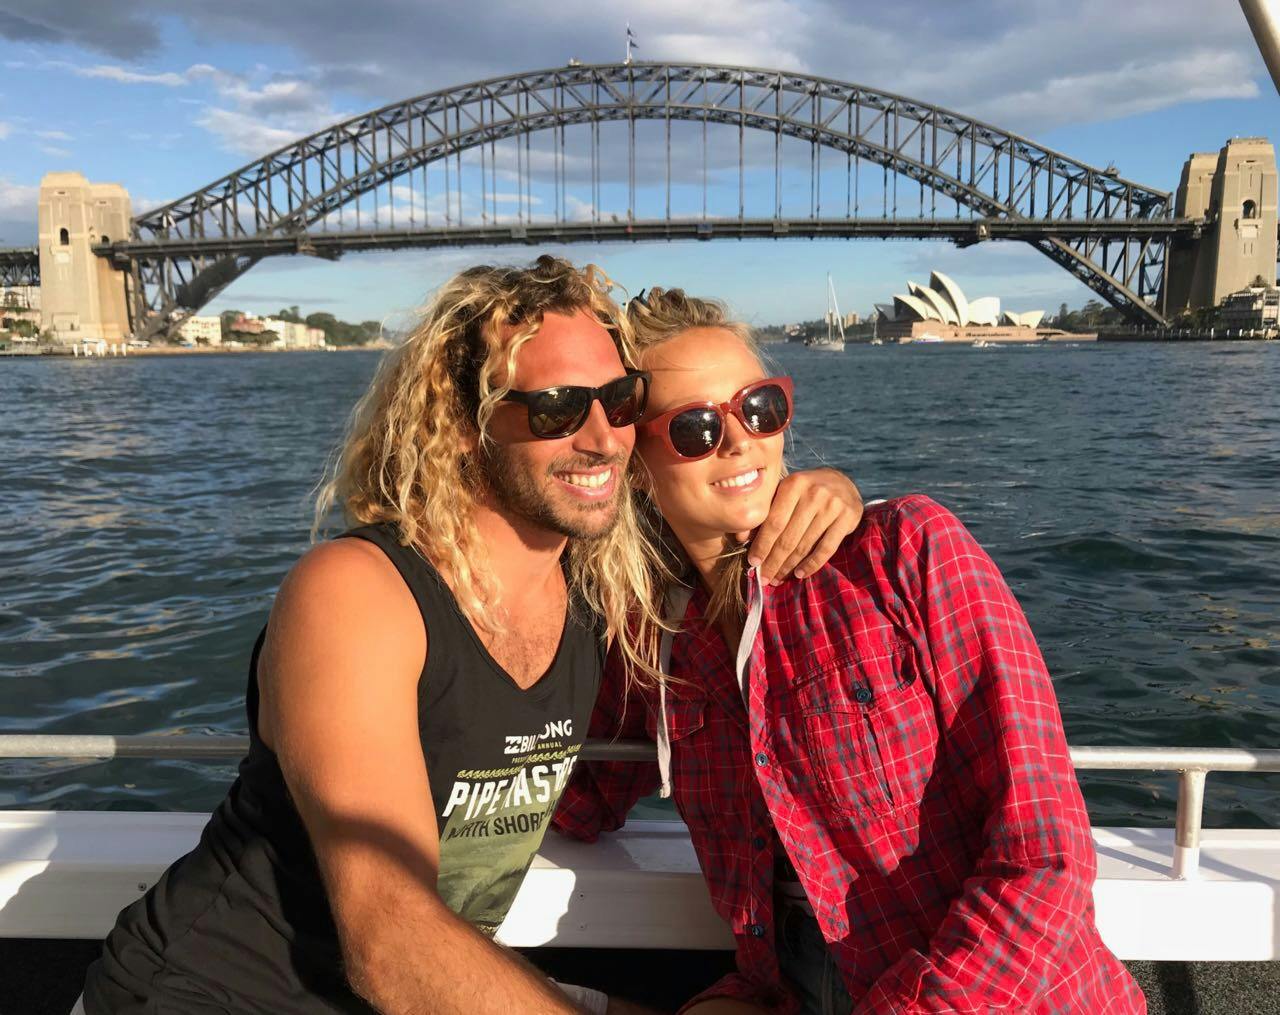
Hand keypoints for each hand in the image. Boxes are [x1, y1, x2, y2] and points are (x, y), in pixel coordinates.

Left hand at [736, 468, 863, 584]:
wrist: (842, 482)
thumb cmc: (805, 491)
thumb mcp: (784, 493)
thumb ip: (765, 511)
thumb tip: (740, 537)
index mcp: (793, 484)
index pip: (774, 522)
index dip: (762, 545)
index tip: (753, 562)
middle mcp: (814, 493)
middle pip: (789, 537)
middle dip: (773, 561)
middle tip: (764, 578)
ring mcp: (833, 505)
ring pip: (806, 545)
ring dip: (789, 566)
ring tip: (777, 578)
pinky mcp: (848, 518)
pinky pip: (826, 549)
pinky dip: (811, 565)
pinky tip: (799, 574)